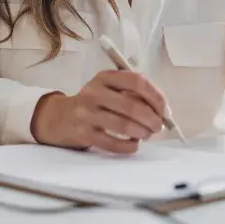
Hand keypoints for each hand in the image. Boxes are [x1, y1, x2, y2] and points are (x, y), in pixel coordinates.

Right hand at [30, 71, 166, 153]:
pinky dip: (128, 146)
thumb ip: (133, 94)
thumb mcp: (108, 89)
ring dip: (142, 133)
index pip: (137, 81)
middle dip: (151, 119)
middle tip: (158, 126)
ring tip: (147, 135)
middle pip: (132, 105)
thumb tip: (162, 111)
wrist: (60, 117)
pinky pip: (112, 143)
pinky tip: (133, 144)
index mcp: (105, 77)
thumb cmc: (94, 103)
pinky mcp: (83, 133)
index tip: (164, 109)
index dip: (156, 96)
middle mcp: (94, 92)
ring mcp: (87, 113)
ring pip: (123, 125)